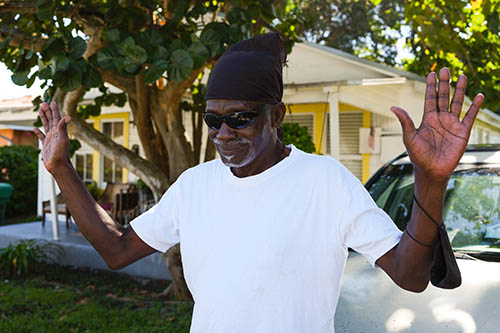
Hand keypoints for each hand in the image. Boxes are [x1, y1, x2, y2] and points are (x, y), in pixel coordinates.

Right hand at [33, 102, 70, 173]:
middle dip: (47, 111)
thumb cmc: (61, 154)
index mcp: (59, 131)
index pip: (57, 118)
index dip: (54, 110)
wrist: (58, 166)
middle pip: (51, 120)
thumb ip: (63, 128)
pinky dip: (38, 132)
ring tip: (40, 111)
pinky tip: (35, 129)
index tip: (52, 102)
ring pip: (46, 126)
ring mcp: (51, 139)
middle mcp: (56, 134)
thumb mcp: (62, 139)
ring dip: (43, 118)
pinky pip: (41, 136)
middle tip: (43, 103)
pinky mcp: (46, 145)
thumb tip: (67, 116)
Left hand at [391, 68, 483, 182]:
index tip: (432, 74)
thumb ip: (405, 121)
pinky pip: (470, 116)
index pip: (430, 98)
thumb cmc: (418, 156)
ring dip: (459, 90)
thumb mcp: (409, 137)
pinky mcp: (463, 132)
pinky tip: (479, 96)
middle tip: (445, 69)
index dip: (431, 86)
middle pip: (443, 97)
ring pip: (457, 103)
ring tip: (462, 76)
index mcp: (427, 119)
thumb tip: (393, 107)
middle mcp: (440, 119)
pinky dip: (475, 107)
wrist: (432, 171)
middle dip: (444, 83)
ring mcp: (452, 124)